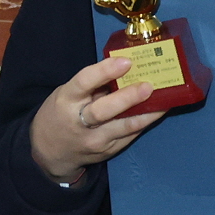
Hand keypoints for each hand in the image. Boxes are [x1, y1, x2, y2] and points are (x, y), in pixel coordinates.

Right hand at [27, 53, 163, 183]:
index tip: (126, 62)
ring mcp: (95, 140)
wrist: (50, 152)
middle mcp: (79, 122)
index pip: (84, 83)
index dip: (105, 71)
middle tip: (148, 86)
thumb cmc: (60, 114)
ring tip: (164, 100)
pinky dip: (145, 121)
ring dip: (146, 113)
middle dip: (128, 97)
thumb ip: (90, 86)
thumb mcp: (67, 95)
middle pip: (104, 110)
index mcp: (66, 100)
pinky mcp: (108, 150)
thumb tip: (122, 70)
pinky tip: (157, 111)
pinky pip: (130, 134)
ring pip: (124, 127)